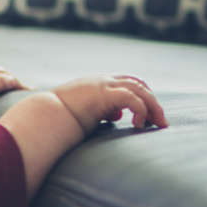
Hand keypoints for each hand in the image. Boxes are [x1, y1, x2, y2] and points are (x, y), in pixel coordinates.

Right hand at [51, 74, 166, 133]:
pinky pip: (132, 99)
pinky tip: (139, 125)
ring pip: (139, 89)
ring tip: (159, 124)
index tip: (146, 115)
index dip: (141, 96)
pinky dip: (141, 110)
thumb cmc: (60, 119)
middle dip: (152, 102)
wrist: (46, 117)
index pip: (127, 82)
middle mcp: (102, 81)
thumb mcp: (86, 112)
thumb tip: (115, 116)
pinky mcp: (104, 94)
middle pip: (138, 84)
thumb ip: (102, 111)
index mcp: (98, 84)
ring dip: (153, 107)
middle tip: (161, 122)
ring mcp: (103, 85)